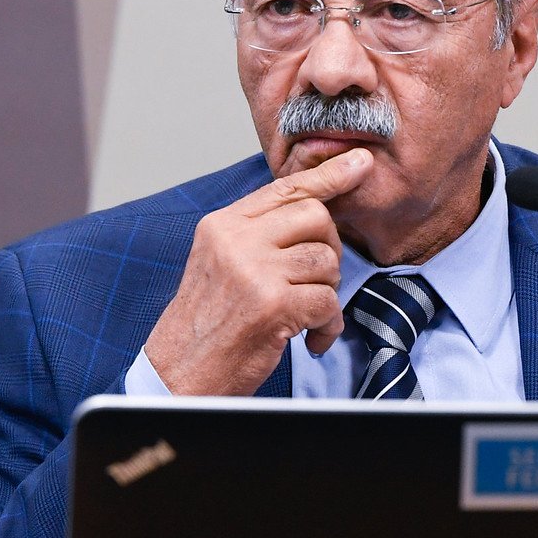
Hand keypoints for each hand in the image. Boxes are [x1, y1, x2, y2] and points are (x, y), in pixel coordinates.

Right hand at [144, 149, 373, 395]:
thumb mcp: (220, 263)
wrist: (179, 373)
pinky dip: (327, 325)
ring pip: (327, 261)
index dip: (328, 175)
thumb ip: (259, 234)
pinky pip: (328, 301)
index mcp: (223, 225)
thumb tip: (316, 210)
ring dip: (327, 293)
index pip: (285, 188)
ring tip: (306, 316)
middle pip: (315, 216)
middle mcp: (236, 241)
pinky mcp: (273, 304)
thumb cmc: (206, 324)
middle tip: (314, 281)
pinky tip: (310, 339)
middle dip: (329, 249)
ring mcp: (254, 271)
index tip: (359, 163)